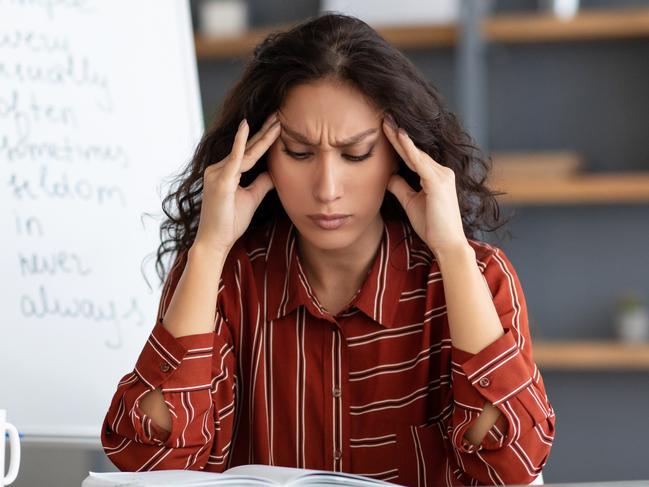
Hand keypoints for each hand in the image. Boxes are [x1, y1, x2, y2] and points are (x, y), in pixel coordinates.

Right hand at [193, 112, 280, 253]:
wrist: (215, 242)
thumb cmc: (229, 223)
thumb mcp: (251, 198)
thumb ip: (261, 183)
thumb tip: (274, 172)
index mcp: (225, 172)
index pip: (249, 152)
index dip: (263, 138)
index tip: (278, 124)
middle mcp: (219, 168)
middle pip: (247, 146)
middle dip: (264, 130)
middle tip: (279, 113)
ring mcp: (218, 173)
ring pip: (245, 151)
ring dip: (262, 134)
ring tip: (277, 119)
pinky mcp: (220, 180)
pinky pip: (234, 158)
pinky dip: (241, 142)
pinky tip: (247, 127)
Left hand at [382, 116, 468, 256]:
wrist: (447, 243)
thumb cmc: (432, 226)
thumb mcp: (411, 203)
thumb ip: (401, 187)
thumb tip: (388, 175)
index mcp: (435, 176)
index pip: (413, 156)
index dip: (398, 143)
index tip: (385, 129)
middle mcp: (441, 172)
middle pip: (414, 150)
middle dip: (397, 134)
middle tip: (384, 117)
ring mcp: (442, 176)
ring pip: (416, 153)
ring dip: (400, 137)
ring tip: (386, 122)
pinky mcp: (438, 183)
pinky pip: (420, 162)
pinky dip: (409, 149)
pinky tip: (399, 136)